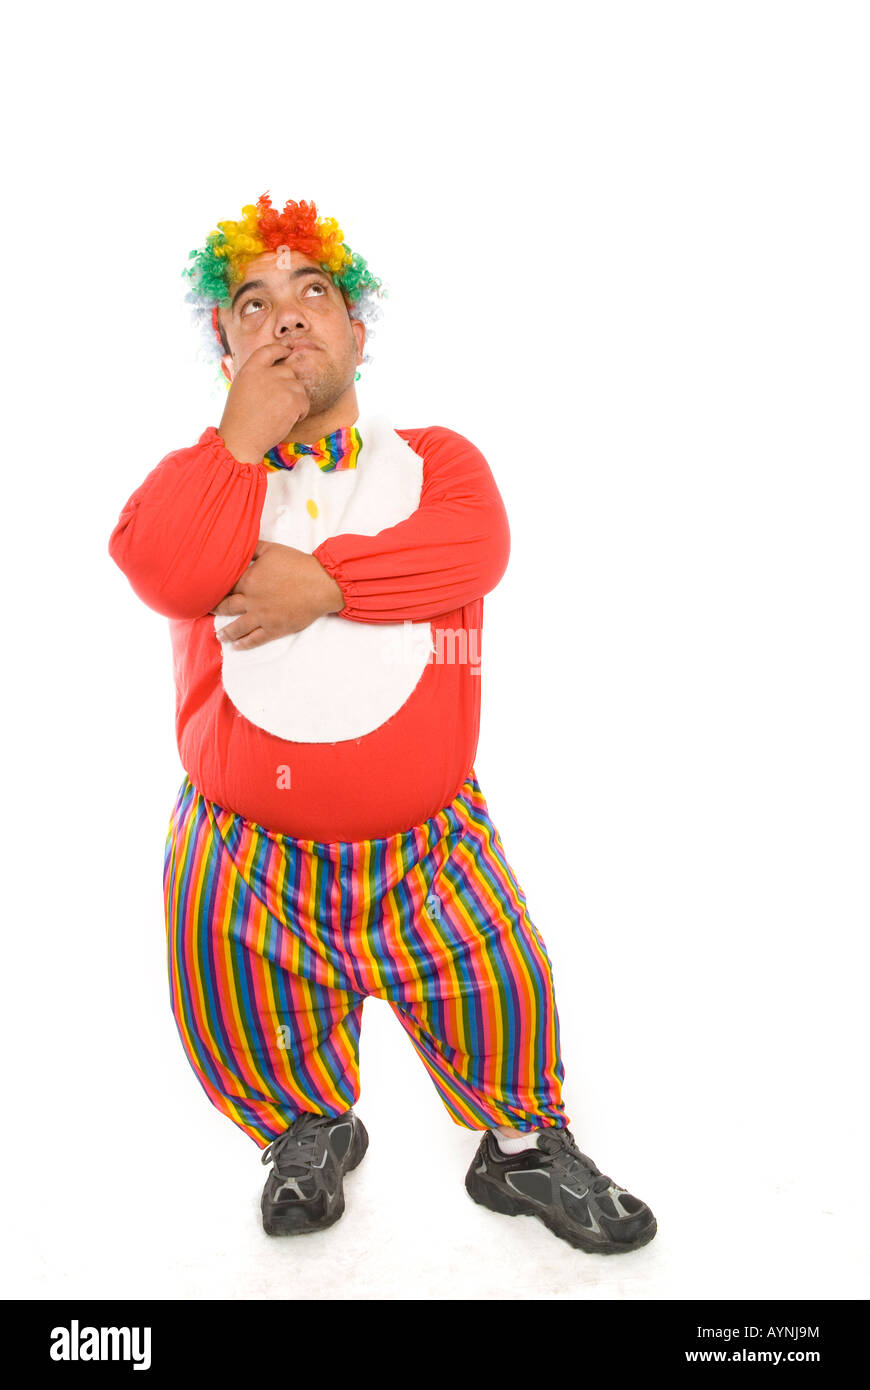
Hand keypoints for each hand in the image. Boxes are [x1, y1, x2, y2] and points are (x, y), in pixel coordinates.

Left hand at [210, 540, 344, 649]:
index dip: (214, 590)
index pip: (225, 586)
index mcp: (249, 579)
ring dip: (225, 632)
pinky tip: (237, 646)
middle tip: (208, 613)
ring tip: (219, 636)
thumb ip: (253, 549)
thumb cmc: (298, 565)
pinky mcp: (274, 628)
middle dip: (215, 610)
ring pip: (237, 627)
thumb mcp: (273, 550)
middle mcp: (251, 600)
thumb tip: (240, 545)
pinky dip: (244, 643)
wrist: (321, 584)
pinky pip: (254, 639)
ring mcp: (262, 616)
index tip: (207, 593)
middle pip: (226, 607)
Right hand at [217, 341, 311, 463]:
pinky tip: (287, 420)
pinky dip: (300, 412)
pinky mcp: (293, 400)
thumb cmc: (240, 420)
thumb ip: (256, 376)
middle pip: (288, 371)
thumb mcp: (240, 389)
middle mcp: (266, 373)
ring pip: (298, 387)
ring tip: (279, 415)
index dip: (280, 350)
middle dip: (288, 386)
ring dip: (295, 400)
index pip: (268, 350)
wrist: (242, 440)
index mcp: (250, 369)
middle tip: (278, 405)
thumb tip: (273, 370)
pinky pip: (305, 401)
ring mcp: (281, 385)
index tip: (287, 352)